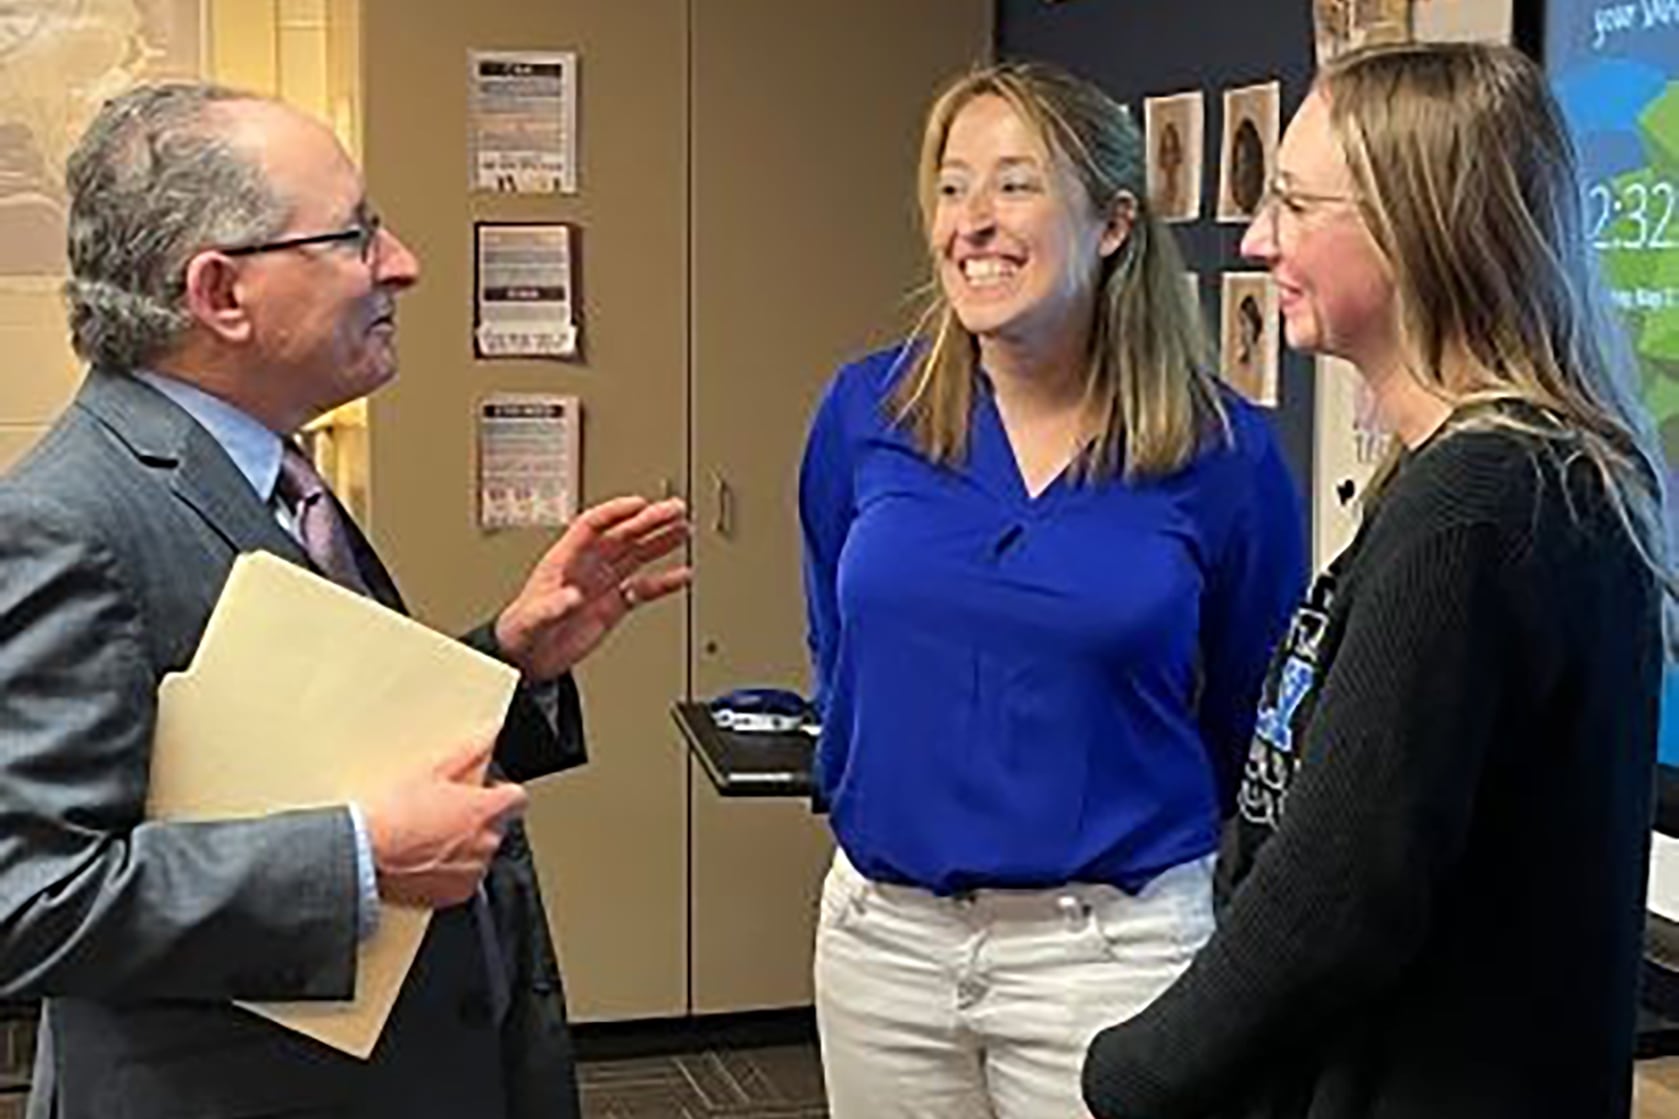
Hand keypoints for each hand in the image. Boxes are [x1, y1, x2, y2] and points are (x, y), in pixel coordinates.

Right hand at [362, 735, 527, 908]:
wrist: (364, 855)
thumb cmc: (395, 813)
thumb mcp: (432, 770)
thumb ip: (470, 751)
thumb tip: (491, 733)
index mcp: (486, 810)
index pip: (516, 798)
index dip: (500, 793)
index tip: (485, 792)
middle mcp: (487, 842)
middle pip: (495, 825)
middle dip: (476, 819)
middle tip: (443, 813)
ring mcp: (474, 871)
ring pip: (478, 853)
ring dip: (463, 846)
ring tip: (427, 836)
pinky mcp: (456, 894)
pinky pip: (462, 879)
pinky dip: (449, 871)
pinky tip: (424, 858)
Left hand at [493, 495, 690, 679]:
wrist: (526, 659)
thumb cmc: (521, 633)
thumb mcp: (532, 620)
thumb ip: (552, 608)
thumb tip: (573, 597)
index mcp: (564, 560)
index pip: (592, 525)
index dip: (616, 512)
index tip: (640, 504)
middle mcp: (587, 567)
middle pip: (622, 535)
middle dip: (649, 520)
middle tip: (675, 509)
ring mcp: (602, 584)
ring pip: (636, 555)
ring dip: (659, 541)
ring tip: (683, 527)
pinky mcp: (613, 606)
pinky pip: (642, 588)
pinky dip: (662, 582)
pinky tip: (681, 575)